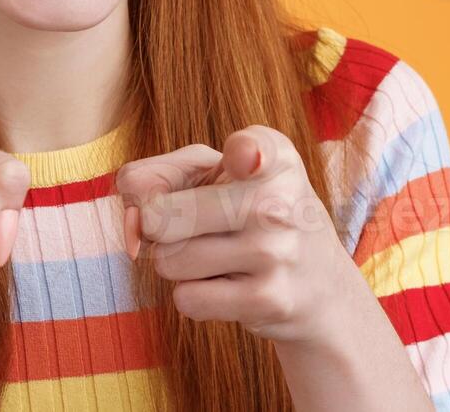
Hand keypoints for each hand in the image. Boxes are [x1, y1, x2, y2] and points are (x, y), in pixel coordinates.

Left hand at [116, 126, 373, 343]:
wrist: (319, 284)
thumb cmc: (252, 216)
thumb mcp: (219, 174)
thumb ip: (161, 173)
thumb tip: (130, 208)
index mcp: (271, 156)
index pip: (248, 148)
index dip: (241, 153)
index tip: (243, 158)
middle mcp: (279, 201)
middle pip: (159, 216)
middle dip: (159, 228)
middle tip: (193, 227)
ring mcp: (276, 252)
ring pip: (170, 261)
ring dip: (177, 264)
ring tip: (216, 256)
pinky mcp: (269, 299)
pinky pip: (188, 299)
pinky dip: (194, 296)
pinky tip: (228, 285)